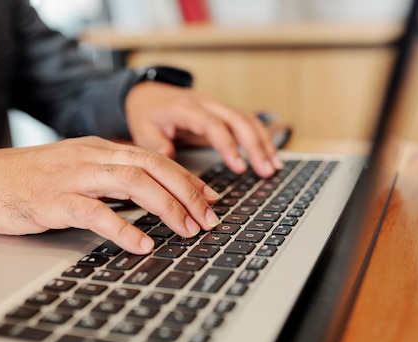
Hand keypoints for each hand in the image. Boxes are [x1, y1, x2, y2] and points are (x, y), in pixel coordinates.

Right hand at [0, 137, 219, 253]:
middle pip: (153, 167)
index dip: (188, 179)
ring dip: (167, 208)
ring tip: (188, 230)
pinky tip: (142, 244)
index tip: (212, 200)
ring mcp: (72, 177)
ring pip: (132, 183)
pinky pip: (95, 213)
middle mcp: (91, 157)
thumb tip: (148, 198)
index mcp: (99, 149)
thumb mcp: (76, 170)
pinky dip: (123, 228)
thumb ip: (109, 180)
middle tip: (210, 219)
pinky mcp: (52, 201)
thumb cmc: (27, 180)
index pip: (155, 159)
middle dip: (189, 193)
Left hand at [125, 82, 283, 177]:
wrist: (148, 93)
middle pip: (238, 120)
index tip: (240, 168)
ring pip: (247, 119)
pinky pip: (247, 122)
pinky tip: (271, 157)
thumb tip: (170, 158)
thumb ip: (156, 145)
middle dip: (256, 146)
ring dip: (264, 143)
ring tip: (274, 167)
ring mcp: (217, 106)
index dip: (229, 145)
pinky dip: (261, 138)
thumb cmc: (147, 114)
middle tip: (267, 171)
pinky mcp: (223, 112)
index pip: (213, 125)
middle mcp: (205, 103)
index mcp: (185, 108)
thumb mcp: (142, 130)